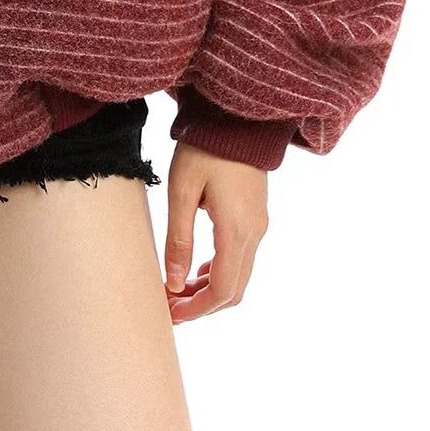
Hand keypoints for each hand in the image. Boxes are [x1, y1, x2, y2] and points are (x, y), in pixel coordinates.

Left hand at [163, 142, 268, 320]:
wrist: (237, 117)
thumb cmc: (204, 148)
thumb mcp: (182, 190)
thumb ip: (178, 239)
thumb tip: (174, 284)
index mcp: (236, 231)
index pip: (222, 290)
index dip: (197, 309)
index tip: (171, 314)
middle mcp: (254, 234)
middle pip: (234, 290)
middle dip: (202, 305)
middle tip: (170, 306)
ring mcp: (259, 226)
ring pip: (239, 276)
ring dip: (210, 289)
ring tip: (177, 289)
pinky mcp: (256, 217)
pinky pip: (241, 258)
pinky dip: (220, 271)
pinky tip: (197, 268)